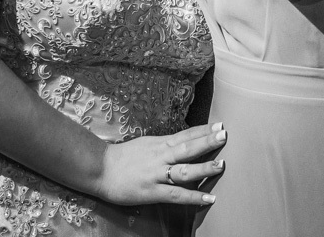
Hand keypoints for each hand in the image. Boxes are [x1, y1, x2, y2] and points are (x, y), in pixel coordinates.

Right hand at [97, 122, 226, 206]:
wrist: (99, 170)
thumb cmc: (124, 158)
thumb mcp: (147, 144)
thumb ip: (166, 144)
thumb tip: (185, 141)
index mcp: (160, 144)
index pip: (185, 135)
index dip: (203, 130)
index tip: (220, 124)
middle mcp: (160, 156)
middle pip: (187, 148)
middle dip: (207, 142)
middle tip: (225, 135)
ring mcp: (156, 174)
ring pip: (183, 170)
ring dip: (204, 167)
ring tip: (222, 165)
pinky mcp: (152, 191)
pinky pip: (175, 194)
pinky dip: (193, 196)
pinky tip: (209, 198)